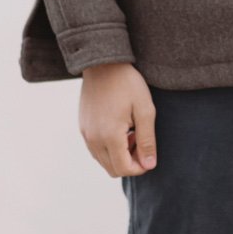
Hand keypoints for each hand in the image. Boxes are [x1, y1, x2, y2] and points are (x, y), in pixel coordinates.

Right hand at [79, 61, 156, 176]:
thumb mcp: (145, 110)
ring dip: (119, 156)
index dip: (140, 168)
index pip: (123, 169)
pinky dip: (109, 148)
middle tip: (141, 142)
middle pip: (112, 169)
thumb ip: (147, 141)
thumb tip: (149, 165)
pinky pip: (95, 149)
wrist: (103, 64)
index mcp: (110, 136)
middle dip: (130, 163)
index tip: (149, 154)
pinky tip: (120, 129)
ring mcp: (85, 133)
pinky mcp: (82, 127)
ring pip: (103, 161)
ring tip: (131, 133)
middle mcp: (93, 139)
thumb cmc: (128, 84)